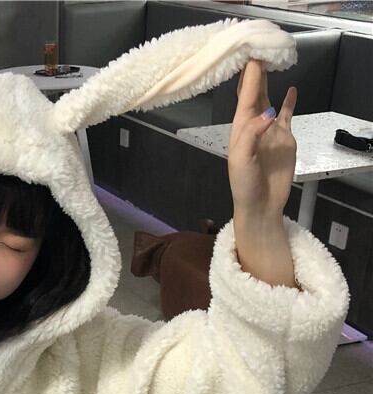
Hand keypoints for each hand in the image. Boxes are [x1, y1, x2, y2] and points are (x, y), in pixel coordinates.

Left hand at [228, 59, 297, 216]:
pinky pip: (287, 115)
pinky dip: (288, 102)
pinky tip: (290, 89)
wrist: (261, 205)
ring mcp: (270, 132)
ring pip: (270, 101)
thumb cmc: (244, 185)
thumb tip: (269, 114)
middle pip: (256, 95)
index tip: (252, 58)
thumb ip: (252, 135)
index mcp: (240, 130)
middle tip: (260, 52)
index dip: (248, 79)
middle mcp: (254, 127)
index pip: (245, 99)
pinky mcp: (284, 139)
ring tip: (271, 63)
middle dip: (256, 75)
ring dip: (270, 83)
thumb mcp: (242, 160)